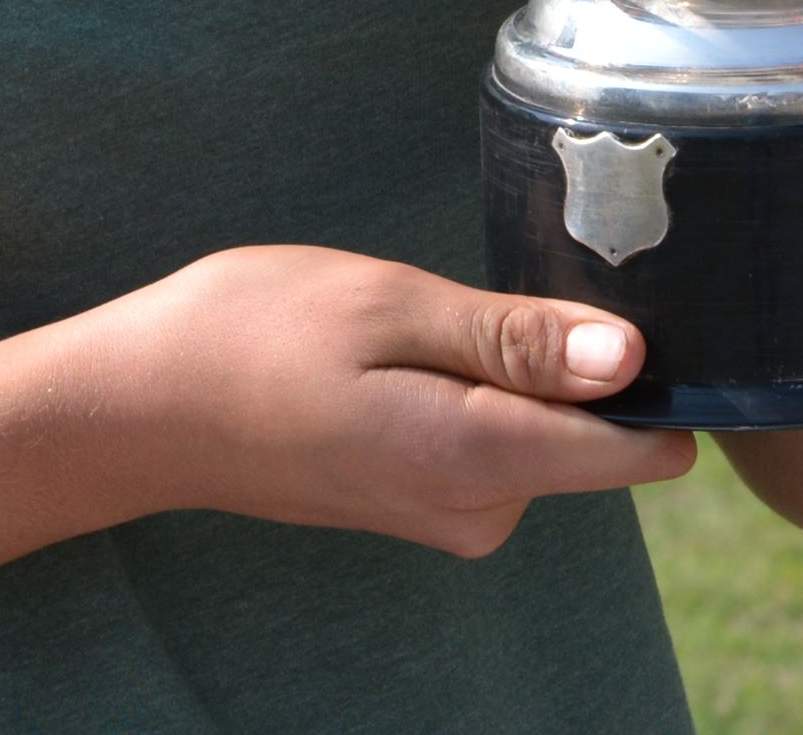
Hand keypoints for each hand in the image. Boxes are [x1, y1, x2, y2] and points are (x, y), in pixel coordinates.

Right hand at [67, 245, 694, 555]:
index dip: (656, 374)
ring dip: (506, 362)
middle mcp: (479, 512)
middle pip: (595, 431)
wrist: (146, 406)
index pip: (636, 451)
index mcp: (477, 462)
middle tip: (465, 286)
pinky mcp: (426, 502)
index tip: (620, 301)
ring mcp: (451, 515)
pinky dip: (471, 383)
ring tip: (411, 315)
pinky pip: (497, 438)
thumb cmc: (253, 333)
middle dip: (565, 353)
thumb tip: (632, 360)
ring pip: (542, 426)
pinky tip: (398, 348)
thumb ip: (513, 339)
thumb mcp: (387, 305)